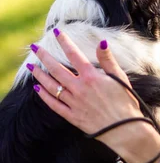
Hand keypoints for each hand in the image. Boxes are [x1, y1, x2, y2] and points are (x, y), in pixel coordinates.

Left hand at [29, 30, 144, 151]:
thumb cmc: (126, 103)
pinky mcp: (72, 116)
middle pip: (56, 69)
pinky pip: (54, 105)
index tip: (56, 32)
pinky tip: (37, 89)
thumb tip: (101, 42)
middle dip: (44, 57)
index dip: (64, 42)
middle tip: (34, 48)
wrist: (125, 129)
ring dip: (39, 75)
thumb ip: (108, 60)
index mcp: (91, 77)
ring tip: (31, 67)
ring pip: (51, 86)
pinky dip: (44, 96)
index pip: (74, 55)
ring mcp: (74, 103)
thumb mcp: (120, 78)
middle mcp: (79, 88)